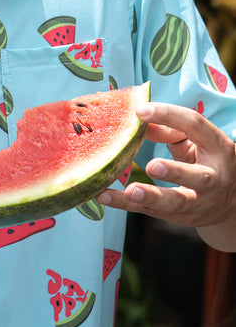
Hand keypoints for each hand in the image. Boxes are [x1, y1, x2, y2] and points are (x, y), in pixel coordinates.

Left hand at [97, 100, 235, 250]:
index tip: (140, 110)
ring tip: (130, 191)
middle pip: (197, 176)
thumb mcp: (196, 141)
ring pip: (177, 202)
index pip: (196, 126)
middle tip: (152, 166)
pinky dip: (126, 205)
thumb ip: (171, 131)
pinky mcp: (179, 216)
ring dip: (152, 196)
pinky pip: (151, 211)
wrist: (230, 203)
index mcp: (217, 147)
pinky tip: (104, 196)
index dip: (169, 115)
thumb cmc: (206, 160)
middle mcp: (213, 177)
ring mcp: (198, 201)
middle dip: (175, 172)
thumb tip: (140, 122)